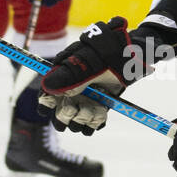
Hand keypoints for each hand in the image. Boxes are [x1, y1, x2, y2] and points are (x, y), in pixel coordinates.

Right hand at [38, 17, 143, 133]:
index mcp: (63, 76)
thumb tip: (47, 86)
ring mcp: (87, 98)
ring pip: (77, 119)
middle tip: (76, 110)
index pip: (47, 94)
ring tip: (94, 110)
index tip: (46, 111)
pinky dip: (96, 123)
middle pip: (61, 112)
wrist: (131, 55)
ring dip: (83, 120)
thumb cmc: (106, 53)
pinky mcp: (100, 105)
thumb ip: (68, 75)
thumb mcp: (86, 62)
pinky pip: (93, 121)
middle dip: (66, 116)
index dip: (45, 104)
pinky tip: (100, 118)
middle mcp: (73, 90)